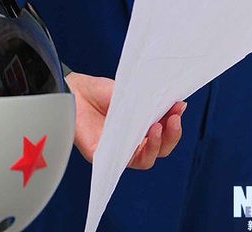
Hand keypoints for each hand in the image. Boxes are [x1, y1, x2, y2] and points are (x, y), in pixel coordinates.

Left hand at [65, 72, 185, 167]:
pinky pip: (119, 162)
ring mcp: (117, 151)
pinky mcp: (101, 156)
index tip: (179, 108)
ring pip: (144, 159)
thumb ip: (151, 101)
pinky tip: (137, 140)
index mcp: (140, 129)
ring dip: (156, 146)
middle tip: (173, 120)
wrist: (72, 89)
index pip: (163, 133)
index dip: (173, 124)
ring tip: (157, 128)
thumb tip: (178, 103)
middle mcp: (130, 143)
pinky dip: (131, 153)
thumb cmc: (98, 92)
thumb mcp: (129, 93)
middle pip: (158, 150)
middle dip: (170, 137)